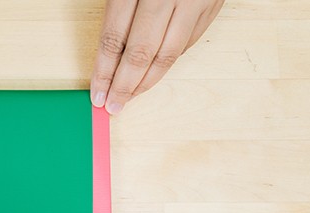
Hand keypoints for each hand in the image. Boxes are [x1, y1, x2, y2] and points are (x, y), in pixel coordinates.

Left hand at [91, 0, 223, 114]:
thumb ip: (116, 8)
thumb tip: (107, 58)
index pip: (115, 39)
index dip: (104, 71)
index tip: (96, 93)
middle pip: (142, 53)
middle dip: (124, 85)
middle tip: (113, 105)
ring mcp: (194, 0)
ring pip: (169, 54)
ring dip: (148, 82)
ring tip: (131, 97)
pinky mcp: (212, 4)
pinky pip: (188, 43)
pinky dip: (169, 61)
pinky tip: (153, 73)